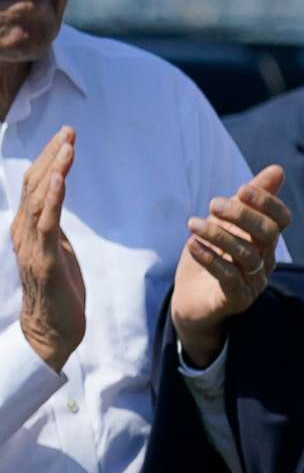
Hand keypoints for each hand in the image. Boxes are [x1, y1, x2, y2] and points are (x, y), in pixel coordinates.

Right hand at [11, 127, 86, 370]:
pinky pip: (47, 224)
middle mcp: (22, 233)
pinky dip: (52, 199)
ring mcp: (31, 246)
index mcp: (26, 230)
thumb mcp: (57, 250)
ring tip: (67, 147)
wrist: (50, 332)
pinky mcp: (44, 260)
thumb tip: (53, 203)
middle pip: (34, 186)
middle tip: (68, 131)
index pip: (33, 186)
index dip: (47, 159)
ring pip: (39, 199)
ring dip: (53, 170)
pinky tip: (59, 179)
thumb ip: (52, 227)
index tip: (64, 136)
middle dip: (52, 156)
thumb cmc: (55, 294)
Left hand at [172, 164, 289, 367]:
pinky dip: (209, 258)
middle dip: (242, 215)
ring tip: (192, 224)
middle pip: (267, 234)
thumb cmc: (209, 259)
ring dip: (217, 234)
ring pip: (246, 254)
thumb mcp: (223, 225)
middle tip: (212, 204)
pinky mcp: (235, 299)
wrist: (190, 302)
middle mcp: (265, 261)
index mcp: (265, 242)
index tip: (241, 188)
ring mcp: (252, 282)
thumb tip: (277, 170)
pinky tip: (192, 245)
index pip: (281, 219)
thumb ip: (247, 201)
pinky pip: (228, 276)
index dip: (266, 202)